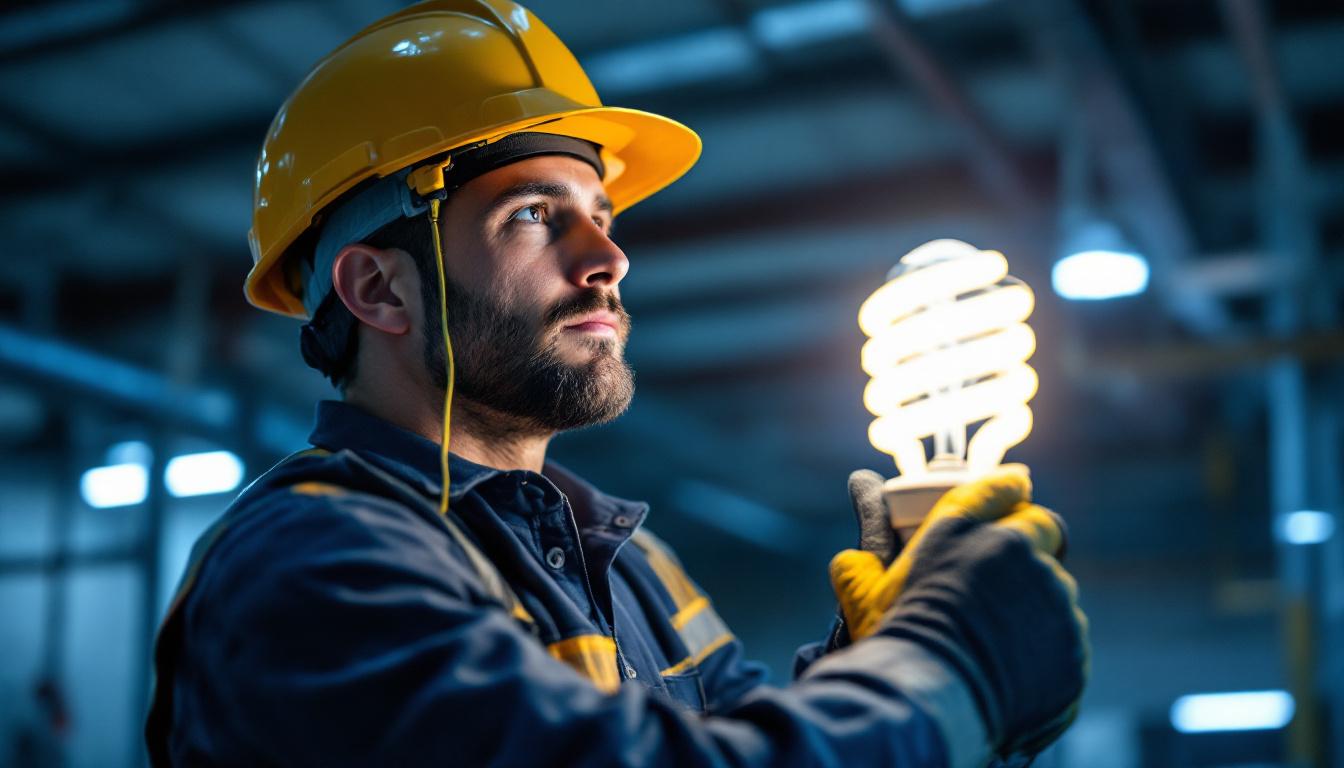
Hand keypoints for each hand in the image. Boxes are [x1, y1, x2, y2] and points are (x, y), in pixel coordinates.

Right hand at [829, 467, 1087, 755]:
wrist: (931, 696)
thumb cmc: (893, 638)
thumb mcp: (860, 594)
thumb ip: (857, 565)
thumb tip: (852, 558)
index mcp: (965, 526)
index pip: (1001, 487)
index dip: (1010, 491)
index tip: (1014, 498)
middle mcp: (1015, 548)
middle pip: (1045, 528)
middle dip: (1037, 540)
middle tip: (1017, 571)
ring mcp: (1051, 594)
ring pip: (1057, 588)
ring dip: (1039, 603)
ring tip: (1005, 639)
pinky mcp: (1072, 641)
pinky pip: (1067, 637)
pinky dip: (1049, 649)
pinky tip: (1020, 670)